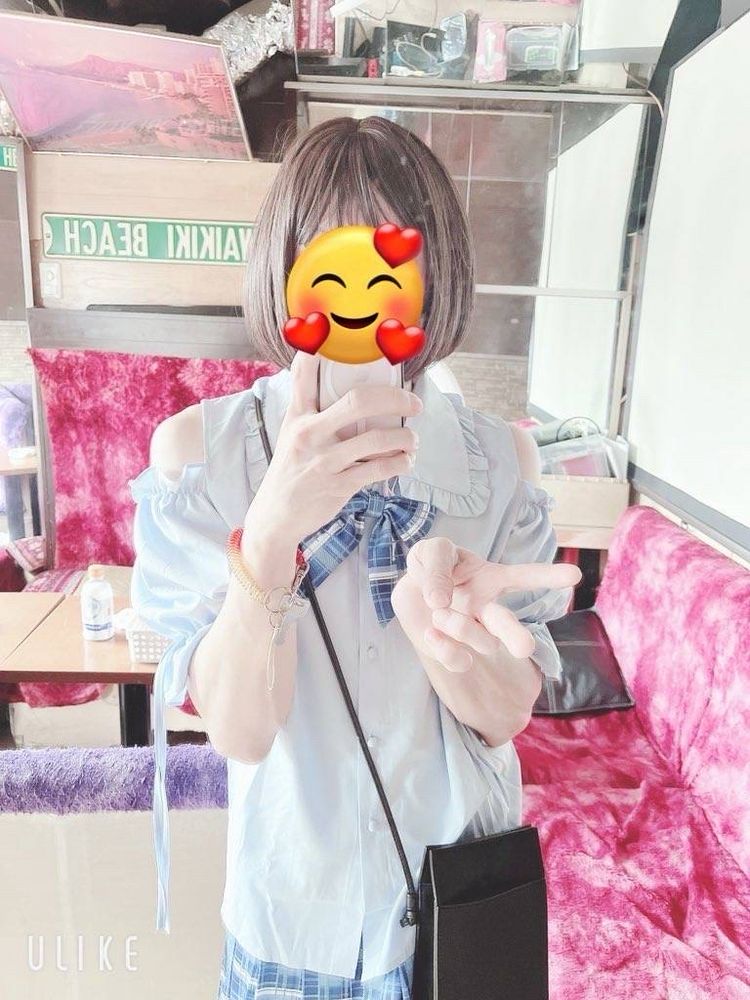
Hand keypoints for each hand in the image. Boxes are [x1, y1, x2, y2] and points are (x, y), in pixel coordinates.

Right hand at [244, 351, 422, 549]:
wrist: (275, 516)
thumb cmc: (290, 470)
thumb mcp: (291, 433)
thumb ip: (311, 405)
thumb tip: (333, 376)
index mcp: (298, 416)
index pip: (305, 375)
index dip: (318, 350)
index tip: (330, 329)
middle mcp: (309, 435)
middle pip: (358, 402)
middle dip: (395, 398)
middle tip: (414, 402)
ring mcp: (324, 462)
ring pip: (377, 440)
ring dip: (405, 437)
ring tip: (412, 439)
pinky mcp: (338, 486)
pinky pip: (379, 469)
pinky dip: (400, 463)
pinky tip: (405, 461)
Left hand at [391, 536, 582, 671]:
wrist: (409, 592)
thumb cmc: (429, 567)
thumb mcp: (430, 552)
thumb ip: (436, 568)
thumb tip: (440, 600)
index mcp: (489, 579)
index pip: (522, 577)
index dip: (547, 576)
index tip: (574, 574)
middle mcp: (487, 609)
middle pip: (509, 625)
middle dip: (516, 636)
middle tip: (524, 648)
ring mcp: (473, 632)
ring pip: (485, 643)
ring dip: (462, 629)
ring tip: (439, 613)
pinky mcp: (454, 651)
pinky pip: (459, 660)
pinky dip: (445, 649)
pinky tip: (431, 634)